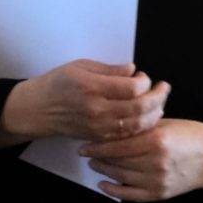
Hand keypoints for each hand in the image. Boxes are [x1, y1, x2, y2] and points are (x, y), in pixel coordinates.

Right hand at [0, 59, 167, 145]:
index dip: (145, 81)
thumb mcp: (80, 66)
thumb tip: (133, 71)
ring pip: (138, 124)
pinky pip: (129, 135)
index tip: (143, 76)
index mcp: (93, 87)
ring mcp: (99, 126)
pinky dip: (142, 126)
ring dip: (155, 113)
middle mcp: (98, 109)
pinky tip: (147, 117)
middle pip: (140, 108)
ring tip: (160, 103)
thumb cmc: (58, 83)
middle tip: (163, 88)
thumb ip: (110, 69)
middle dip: (158, 97)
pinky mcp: (100, 137)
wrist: (38, 109)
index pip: (132, 87)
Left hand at [82, 118, 202, 201]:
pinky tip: (103, 183)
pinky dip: (114, 190)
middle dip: (97, 156)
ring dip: (104, 170)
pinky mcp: (160, 194)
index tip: (84, 143)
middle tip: (85, 152)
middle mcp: (155, 161)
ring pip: (121, 176)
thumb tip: (111, 125)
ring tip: (93, 163)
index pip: (118, 144)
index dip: (98, 145)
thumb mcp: (164, 123)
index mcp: (156, 140)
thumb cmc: (189, 135)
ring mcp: (157, 180)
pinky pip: (131, 195)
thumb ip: (139, 126)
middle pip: (117, 161)